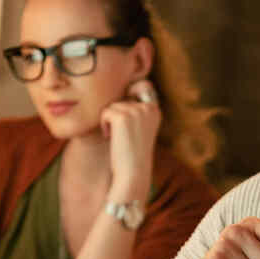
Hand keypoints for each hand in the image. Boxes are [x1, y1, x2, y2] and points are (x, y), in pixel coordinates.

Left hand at [100, 78, 161, 201]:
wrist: (132, 173)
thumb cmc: (132, 154)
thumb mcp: (140, 129)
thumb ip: (136, 111)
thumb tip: (127, 90)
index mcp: (155, 110)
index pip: (144, 85)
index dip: (133, 92)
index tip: (128, 114)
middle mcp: (148, 108)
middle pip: (123, 98)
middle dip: (117, 115)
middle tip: (122, 136)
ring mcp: (136, 111)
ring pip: (113, 106)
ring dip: (110, 122)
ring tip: (118, 139)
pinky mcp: (122, 117)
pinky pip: (105, 112)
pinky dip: (104, 126)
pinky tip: (111, 139)